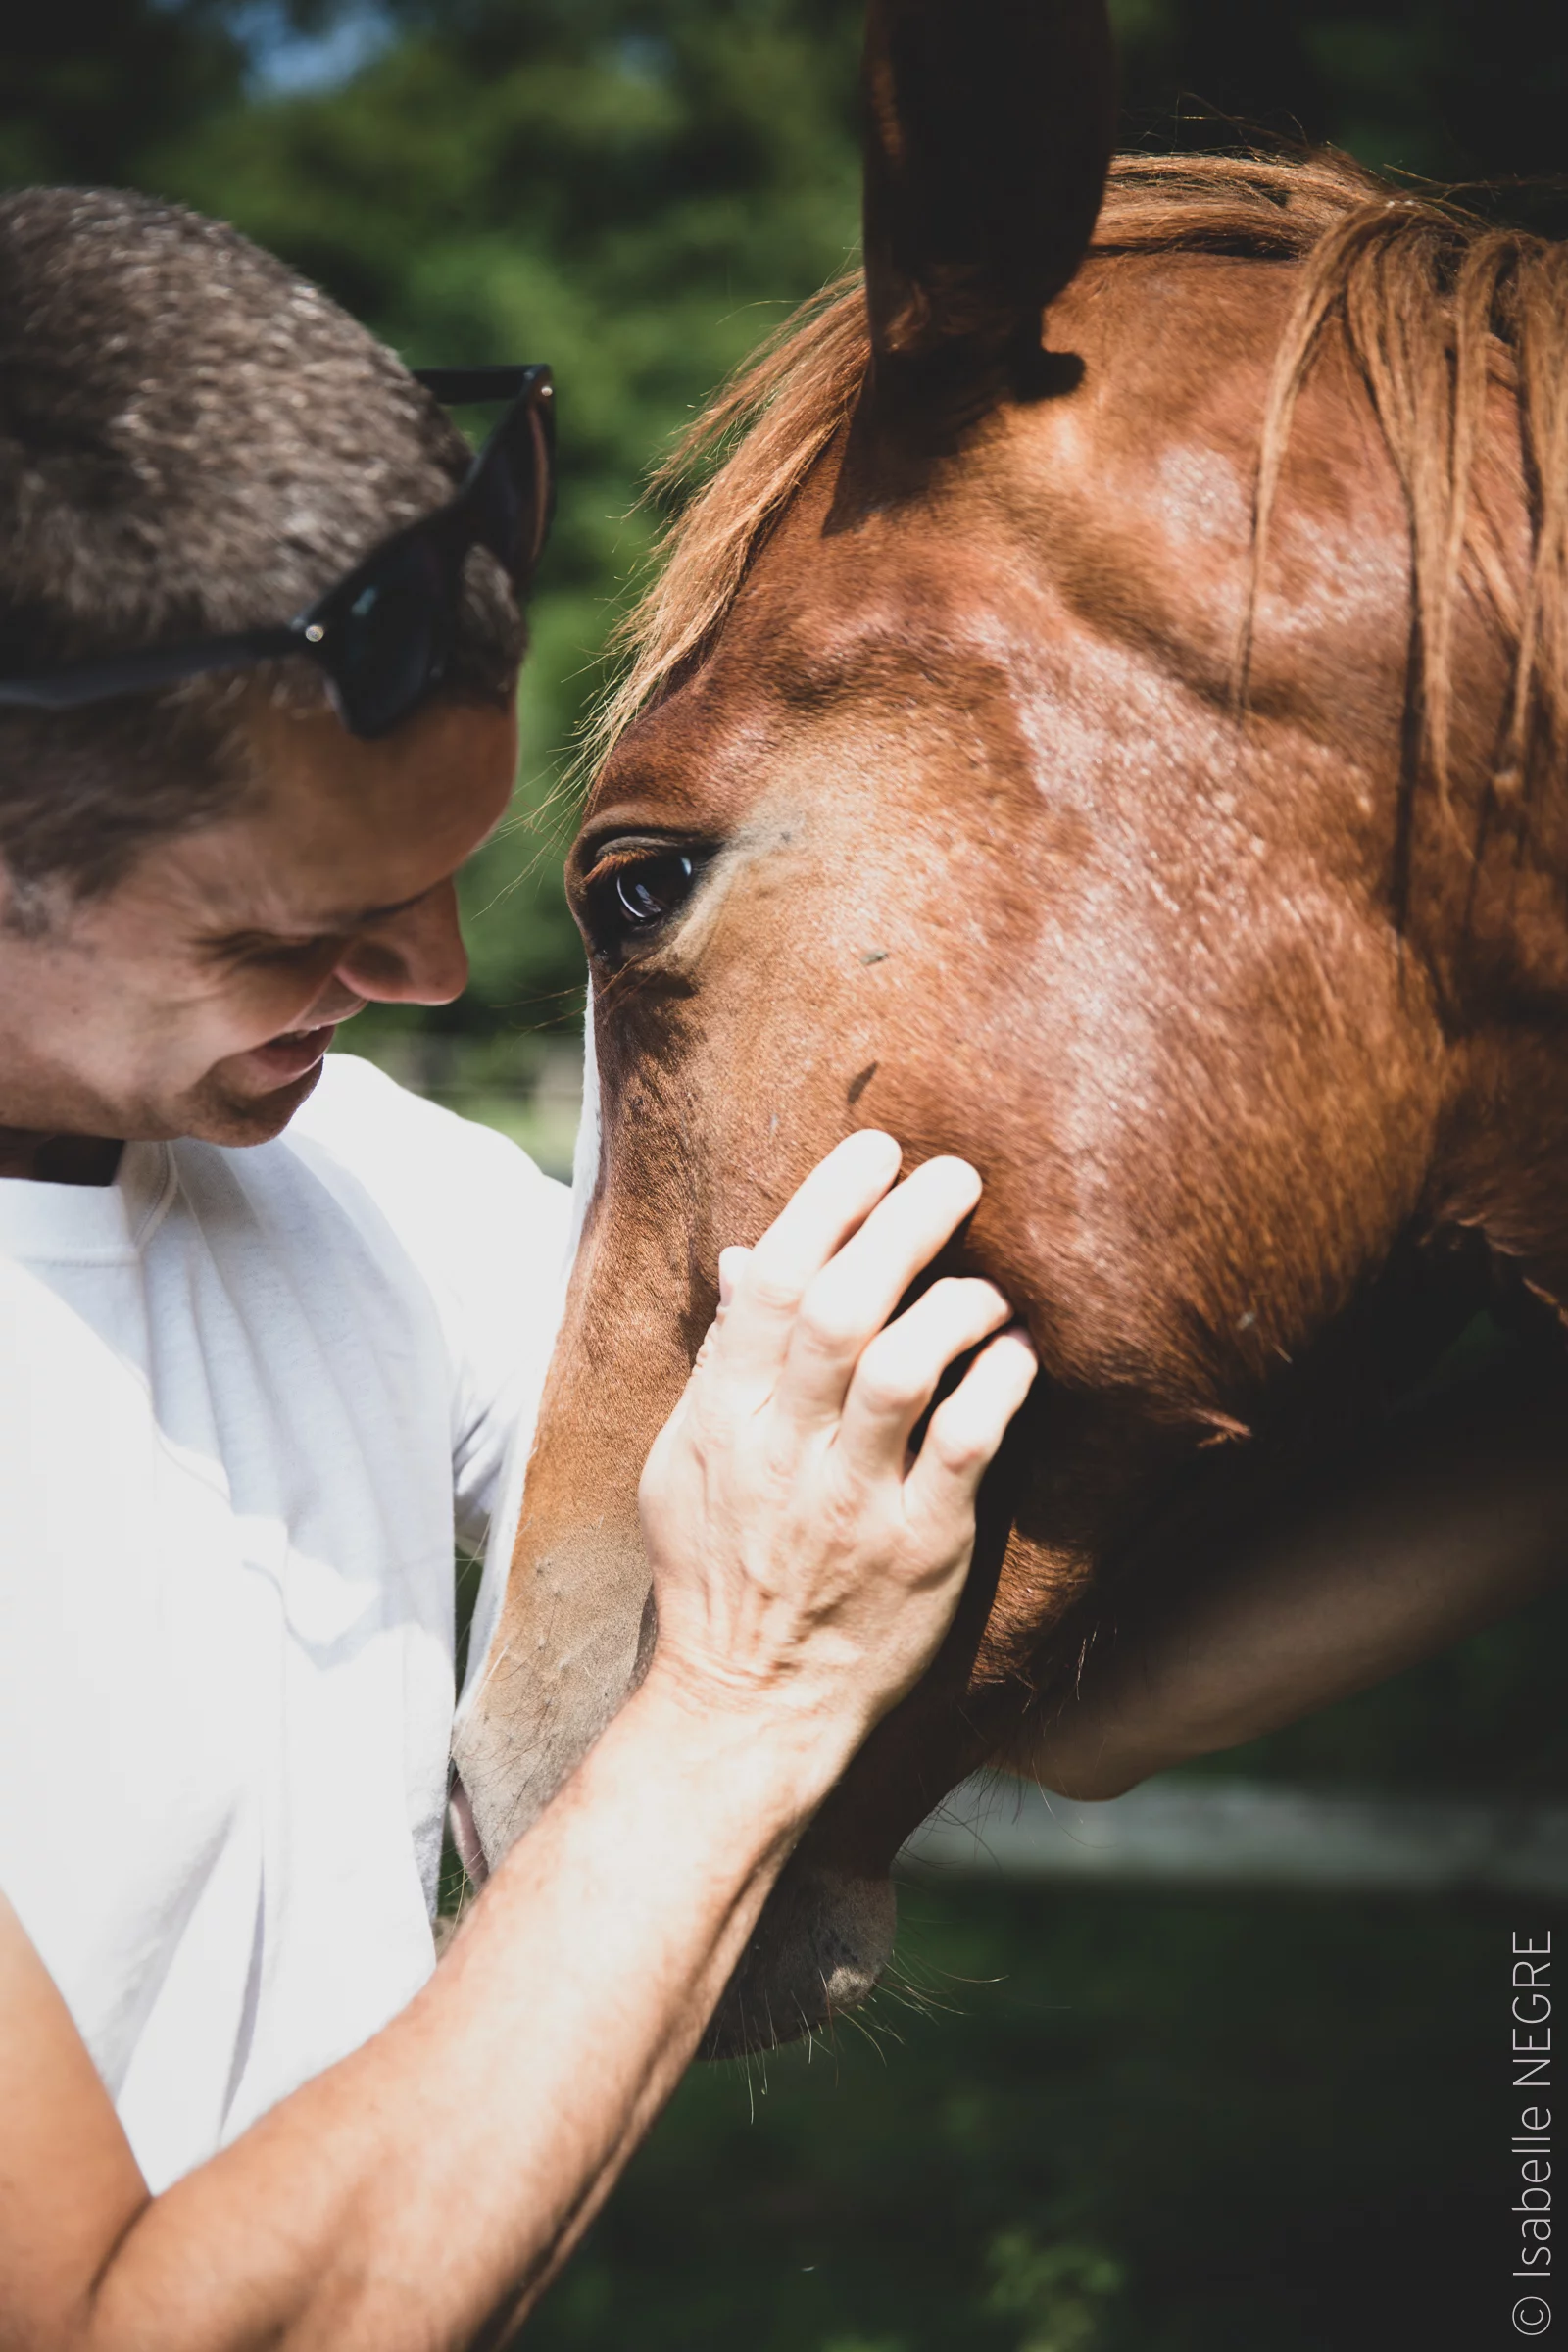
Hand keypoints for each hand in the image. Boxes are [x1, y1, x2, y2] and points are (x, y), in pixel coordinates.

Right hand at [637, 1130, 1036, 1776]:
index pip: (770, 1284)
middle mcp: (783, 1451)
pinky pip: (965, 1450)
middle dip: (903, 1226)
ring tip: (989, 1283)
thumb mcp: (685, 1464)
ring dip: (955, 1305)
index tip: (878, 1149)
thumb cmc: (719, 1574)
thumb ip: (723, 1362)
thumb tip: (749, 1260)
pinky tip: (1016, 1354)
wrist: (747, 1710)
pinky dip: (995, 1387)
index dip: (826, 1202)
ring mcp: (851, 1503)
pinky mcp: (919, 1553)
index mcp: (722, 1418)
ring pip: (902, 1370)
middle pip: (841, 1309)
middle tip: (959, 1177)